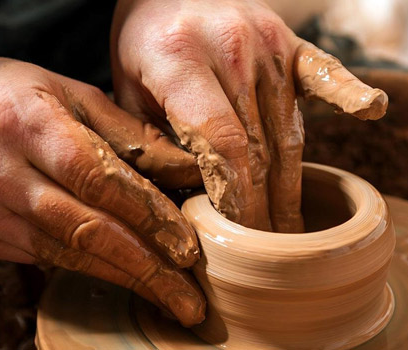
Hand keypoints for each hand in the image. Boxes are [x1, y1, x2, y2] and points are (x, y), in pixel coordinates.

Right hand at [0, 59, 204, 326]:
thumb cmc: (20, 98)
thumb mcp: (75, 97)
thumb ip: (131, 134)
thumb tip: (187, 169)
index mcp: (34, 126)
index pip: (101, 179)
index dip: (148, 216)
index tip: (187, 248)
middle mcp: (8, 173)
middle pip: (87, 229)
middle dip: (146, 267)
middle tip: (190, 298)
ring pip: (68, 253)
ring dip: (125, 279)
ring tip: (170, 299)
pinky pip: (50, 258)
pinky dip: (96, 272)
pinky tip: (130, 280)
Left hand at [111, 0, 386, 231]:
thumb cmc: (145, 46)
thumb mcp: (126, 92)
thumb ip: (151, 142)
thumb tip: (183, 198)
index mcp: (180, 58)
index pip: (221, 141)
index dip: (236, 194)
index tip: (242, 235)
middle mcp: (233, 47)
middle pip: (259, 145)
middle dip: (263, 205)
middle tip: (269, 250)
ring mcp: (268, 42)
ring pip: (288, 129)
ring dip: (290, 184)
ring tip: (292, 227)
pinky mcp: (290, 42)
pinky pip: (325, 72)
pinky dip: (348, 94)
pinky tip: (372, 110)